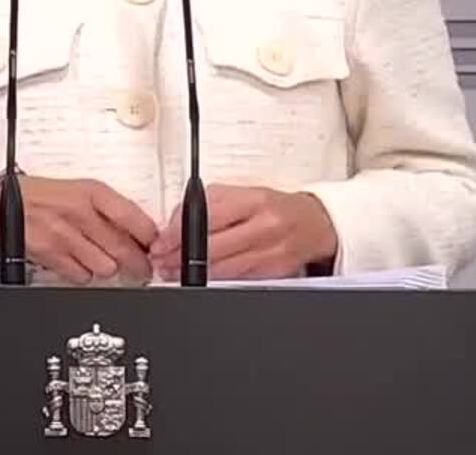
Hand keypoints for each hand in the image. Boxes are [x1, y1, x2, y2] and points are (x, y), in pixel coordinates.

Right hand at [0, 176, 156, 284]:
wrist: (3, 200)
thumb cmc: (45, 196)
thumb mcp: (82, 191)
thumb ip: (111, 210)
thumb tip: (140, 232)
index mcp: (93, 192)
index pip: (135, 219)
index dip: (150, 239)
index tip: (154, 246)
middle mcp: (80, 211)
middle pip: (123, 248)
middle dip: (137, 264)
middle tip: (142, 269)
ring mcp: (64, 234)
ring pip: (105, 266)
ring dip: (108, 269)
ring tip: (105, 262)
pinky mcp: (50, 253)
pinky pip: (81, 276)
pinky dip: (84, 274)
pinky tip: (80, 263)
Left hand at [149, 184, 337, 281]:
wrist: (314, 223)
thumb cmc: (275, 208)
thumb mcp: (245, 194)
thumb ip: (211, 204)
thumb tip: (177, 221)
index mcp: (254, 200)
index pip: (208, 217)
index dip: (180, 233)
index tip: (163, 242)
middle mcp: (265, 226)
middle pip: (214, 247)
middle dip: (181, 258)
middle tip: (161, 261)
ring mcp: (271, 252)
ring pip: (224, 268)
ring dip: (193, 274)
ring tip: (173, 273)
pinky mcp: (275, 272)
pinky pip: (239, 279)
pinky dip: (216, 280)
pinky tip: (201, 280)